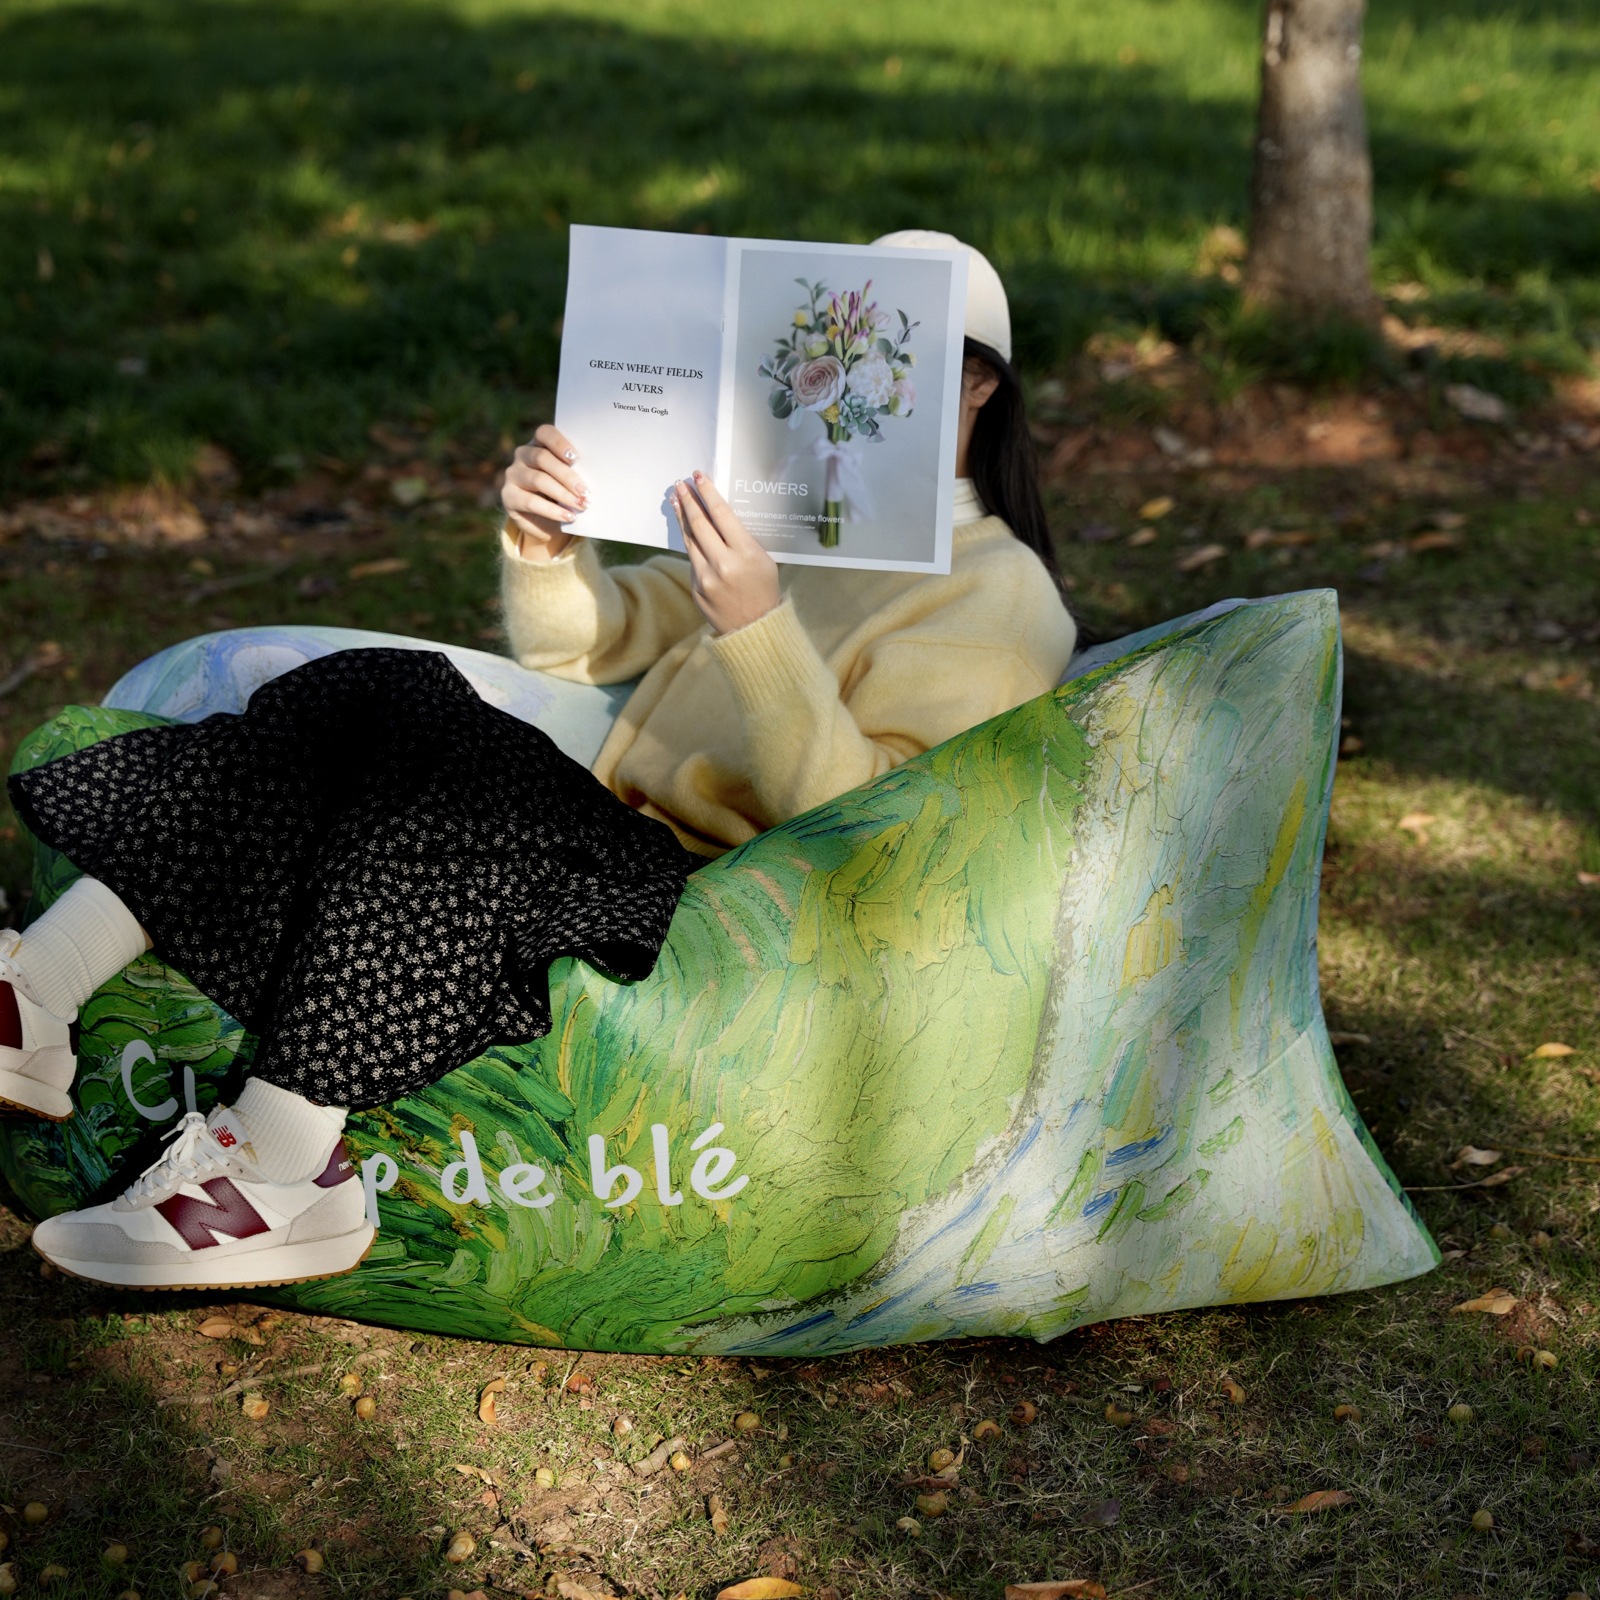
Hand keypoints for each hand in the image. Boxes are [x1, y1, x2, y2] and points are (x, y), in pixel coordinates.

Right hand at [500, 424, 587, 560]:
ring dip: (562, 494)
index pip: (544, 433)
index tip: (576, 458)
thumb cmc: (565, 494)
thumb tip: (594, 474)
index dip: (559, 443)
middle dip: (567, 476)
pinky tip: (568, 516)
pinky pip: (531, 502)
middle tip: (585, 492)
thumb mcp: (571, 480)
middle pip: (542, 458)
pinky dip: (552, 511)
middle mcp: (523, 455)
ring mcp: (513, 474)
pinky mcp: (509, 496)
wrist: (548, 523)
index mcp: (539, 444)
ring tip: (580, 506)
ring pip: (538, 480)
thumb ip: (576, 471)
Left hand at [673, 473, 780, 635]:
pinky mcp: (696, 587)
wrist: (754, 628)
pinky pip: (691, 558)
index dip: (708, 493)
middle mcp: (723, 563)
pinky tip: (686, 528)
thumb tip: (720, 515)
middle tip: (681, 484)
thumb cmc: (763, 590)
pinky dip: (689, 541)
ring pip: (689, 539)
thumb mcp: (764, 560)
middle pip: (700, 523)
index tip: (699, 478)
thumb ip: (742, 539)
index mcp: (745, 553)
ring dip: (681, 516)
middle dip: (689, 500)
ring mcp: (706, 577)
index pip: (721, 515)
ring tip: (676, 499)